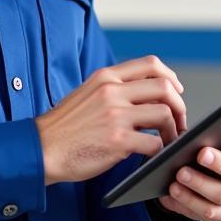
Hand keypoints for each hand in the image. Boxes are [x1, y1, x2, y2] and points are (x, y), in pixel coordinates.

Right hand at [35, 56, 186, 184]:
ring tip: (167, 140)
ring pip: (164, 114)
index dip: (170, 77)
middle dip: (179, 105)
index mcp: (105, 77)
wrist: (41, 148)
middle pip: (164, 88)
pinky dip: (159, 151)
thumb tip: (143, 93)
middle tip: (178, 120)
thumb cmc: (63, 127)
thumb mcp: (86, 93)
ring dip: (172, 130)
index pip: (150, 64)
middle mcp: (112, 91)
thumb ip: (112, 88)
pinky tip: (153, 155)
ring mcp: (115, 115)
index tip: (176, 90)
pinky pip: (154, 143)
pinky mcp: (118, 141)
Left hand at [154, 128, 220, 220]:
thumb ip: (216, 131)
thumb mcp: (219, 135)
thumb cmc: (216, 146)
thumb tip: (196, 134)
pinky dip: (187, 201)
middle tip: (201, 154)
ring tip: (179, 174)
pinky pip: (207, 212)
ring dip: (199, 185)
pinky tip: (171, 191)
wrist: (208, 170)